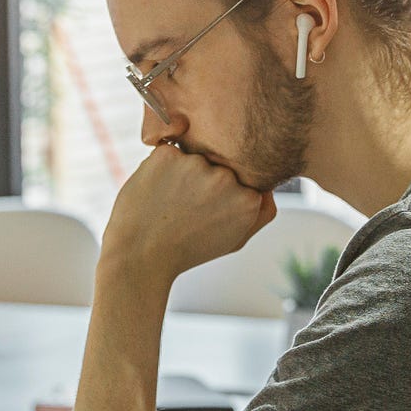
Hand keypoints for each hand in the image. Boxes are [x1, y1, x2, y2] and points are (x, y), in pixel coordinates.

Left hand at [101, 143, 277, 281]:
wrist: (141, 256)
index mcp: (248, 198)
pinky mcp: (166, 155)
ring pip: (193, 157)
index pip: (242, 178)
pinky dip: (161, 169)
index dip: (222, 194)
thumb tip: (269, 185)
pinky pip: (168, 153)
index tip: (207, 211)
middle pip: (219, 165)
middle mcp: (226, 178)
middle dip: (203, 181)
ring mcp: (195, 164)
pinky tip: (156, 193)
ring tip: (169, 203)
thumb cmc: (187, 250)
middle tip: (185, 209)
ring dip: (182, 174)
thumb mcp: (235, 239)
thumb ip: (262, 213)